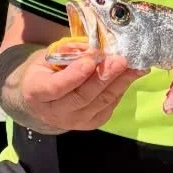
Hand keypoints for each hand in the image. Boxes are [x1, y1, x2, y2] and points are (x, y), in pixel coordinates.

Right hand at [7, 45, 146, 134]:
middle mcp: (54, 112)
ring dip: (119, 83)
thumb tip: (93, 49)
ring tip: (135, 67)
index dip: (74, 75)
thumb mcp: (48, 56)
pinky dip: (120, 90)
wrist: (43, 98)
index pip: (56, 87)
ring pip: (99, 103)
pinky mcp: (90, 123)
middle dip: (103, 78)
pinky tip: (130, 76)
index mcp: (37, 92)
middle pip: (82, 97)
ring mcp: (74, 121)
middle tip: (120, 61)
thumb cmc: (46, 71)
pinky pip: (108, 107)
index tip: (91, 60)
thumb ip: (68, 52)